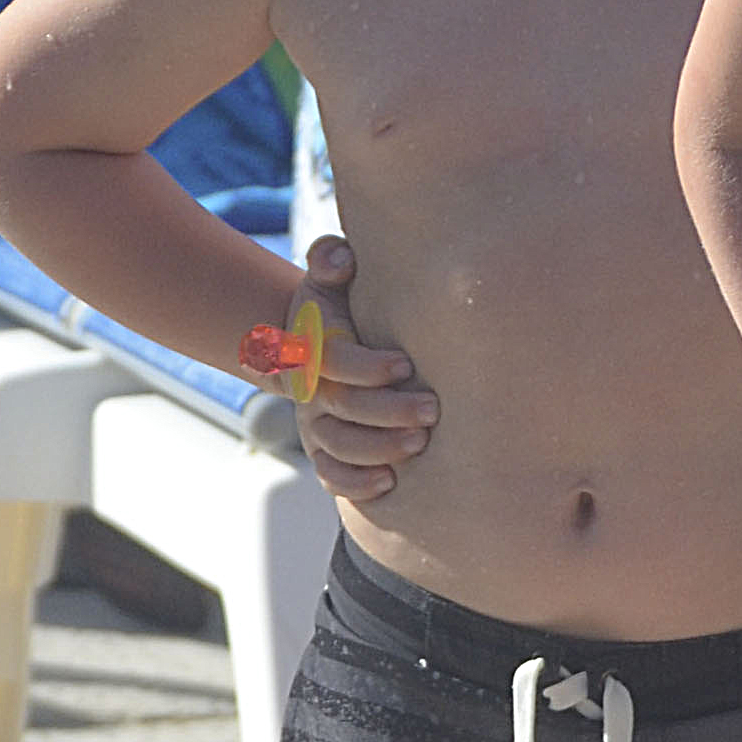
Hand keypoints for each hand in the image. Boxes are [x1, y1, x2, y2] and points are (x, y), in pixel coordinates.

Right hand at [286, 236, 438, 508]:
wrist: (321, 343)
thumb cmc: (341, 304)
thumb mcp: (331, 276)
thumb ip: (331, 258)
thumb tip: (340, 259)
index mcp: (312, 344)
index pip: (331, 360)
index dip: (366, 365)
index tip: (406, 364)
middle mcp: (309, 388)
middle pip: (340, 407)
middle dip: (387, 411)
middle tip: (433, 410)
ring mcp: (315, 423)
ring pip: (337, 445)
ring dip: (378, 448)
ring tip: (420, 445)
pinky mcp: (325, 451)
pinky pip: (331, 475)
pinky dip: (355, 483)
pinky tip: (389, 481)